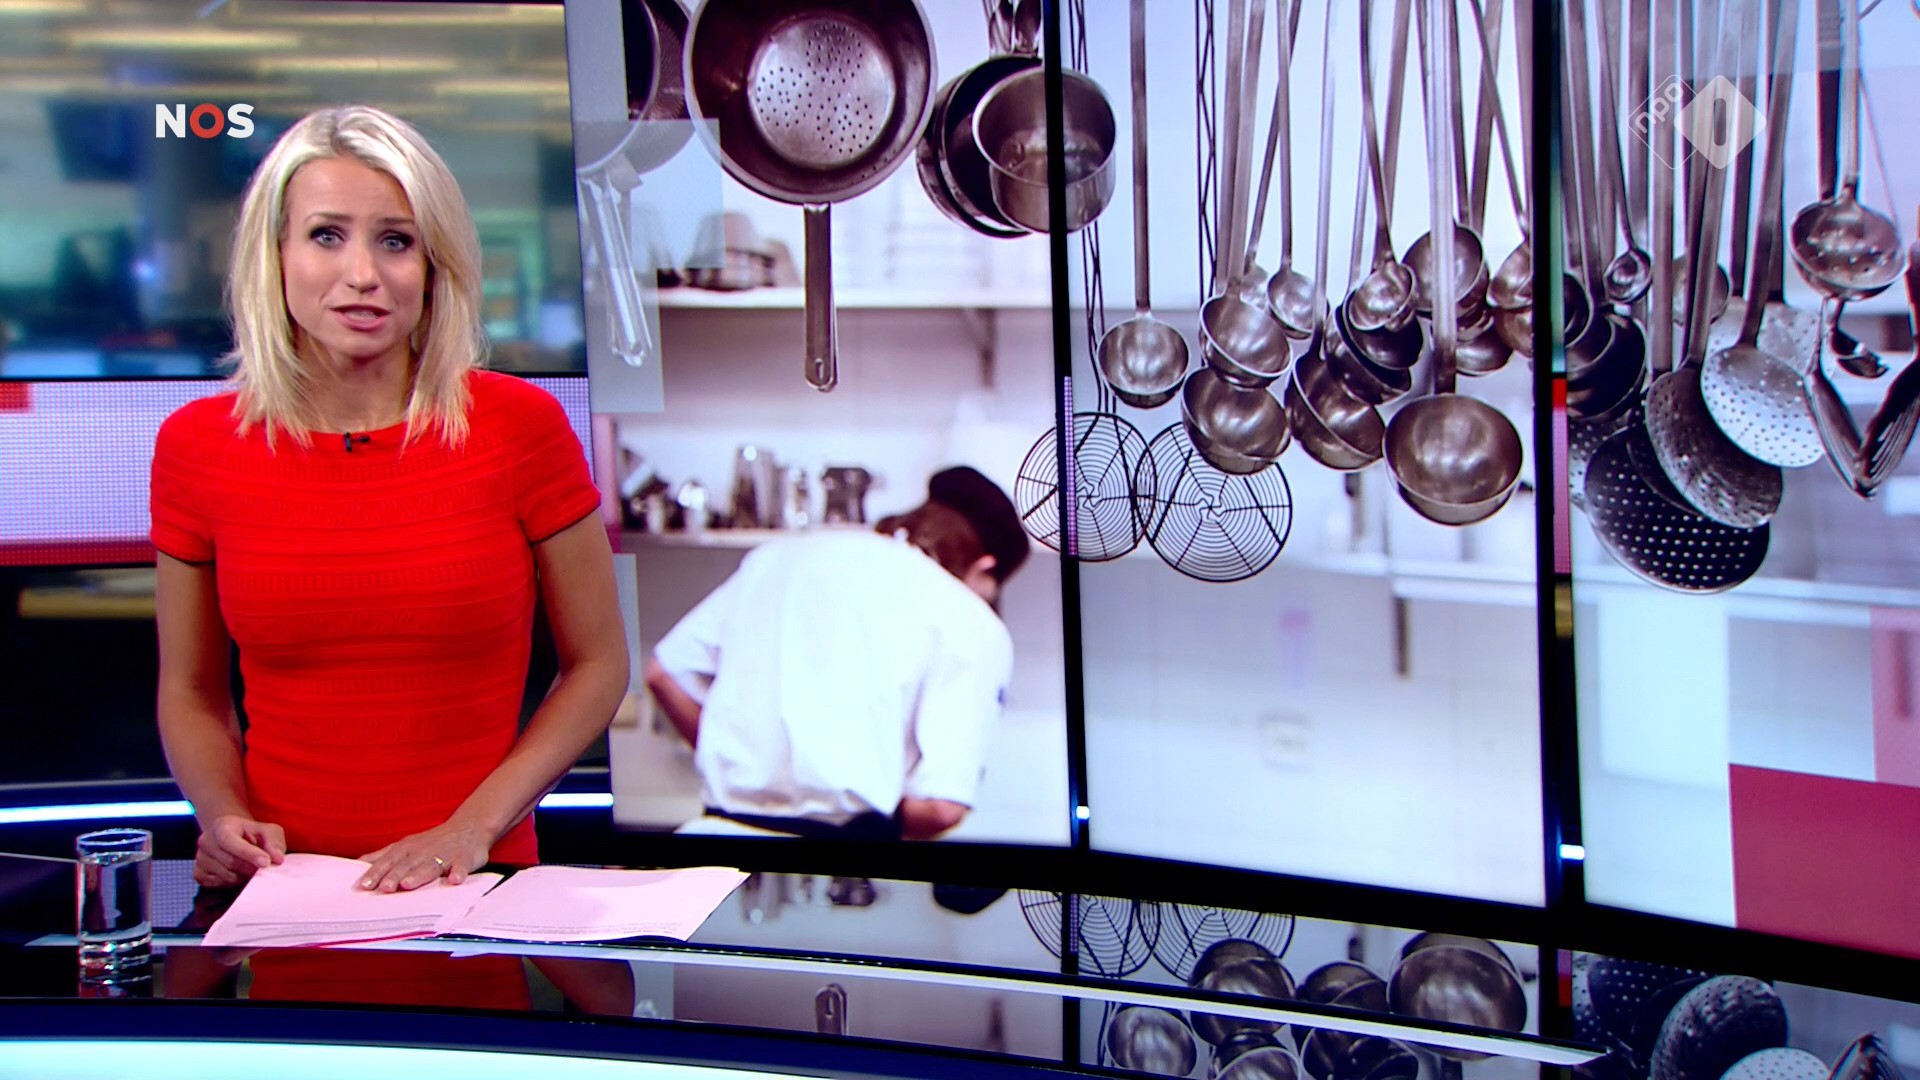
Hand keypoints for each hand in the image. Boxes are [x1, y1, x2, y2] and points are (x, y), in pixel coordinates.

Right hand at [193, 814, 285, 887]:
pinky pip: (219, 884)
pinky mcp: (199, 874)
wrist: (232, 838)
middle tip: (264, 868)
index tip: (266, 862)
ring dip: (244, 876)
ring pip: (226, 876)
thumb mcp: (267, 831)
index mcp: (221, 826)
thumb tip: (277, 858)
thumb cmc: (251, 834)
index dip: (249, 854)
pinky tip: (239, 873)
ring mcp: (200, 858)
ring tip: (251, 868)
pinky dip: (233, 883)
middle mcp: (206, 841)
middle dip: (251, 868)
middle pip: (230, 862)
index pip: (231, 841)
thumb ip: (274, 842)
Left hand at [356, 820, 492, 892]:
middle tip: (384, 888)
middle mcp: (424, 851)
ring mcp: (445, 854)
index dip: (376, 873)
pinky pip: (462, 866)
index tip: (363, 885)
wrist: (469, 827)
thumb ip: (383, 856)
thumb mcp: (406, 845)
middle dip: (394, 876)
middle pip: (407, 865)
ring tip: (408, 884)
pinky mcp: (465, 858)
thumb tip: (357, 864)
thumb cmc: (433, 842)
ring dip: (419, 875)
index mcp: (407, 849)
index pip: (388, 861)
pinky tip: (455, 880)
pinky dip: (459, 872)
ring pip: (430, 866)